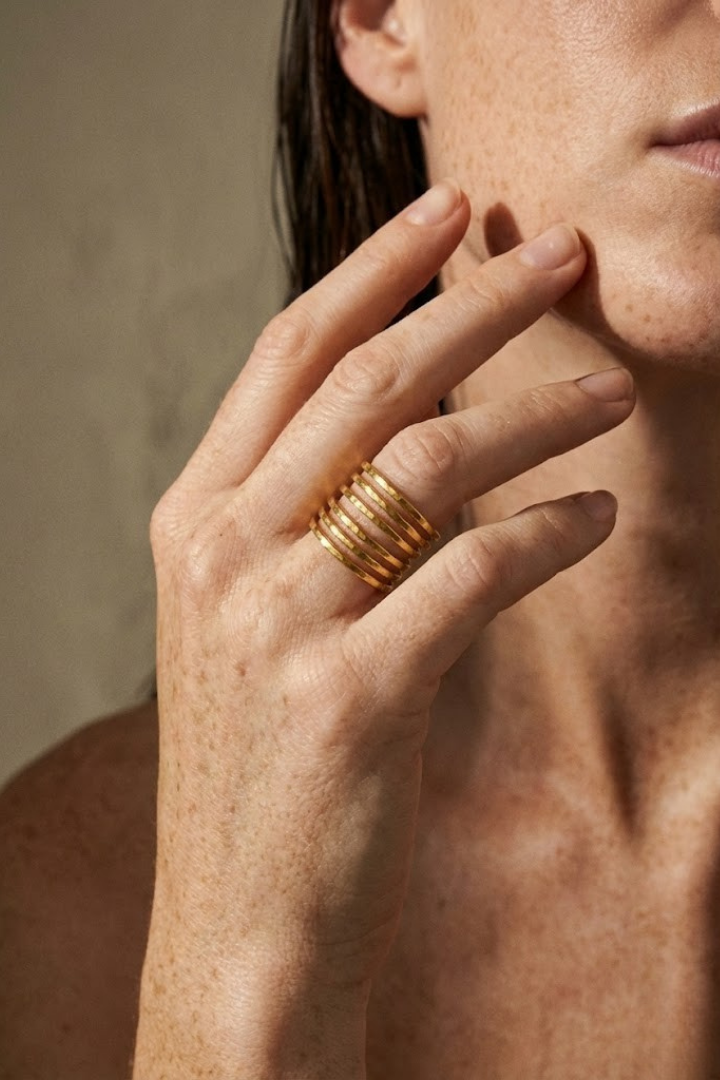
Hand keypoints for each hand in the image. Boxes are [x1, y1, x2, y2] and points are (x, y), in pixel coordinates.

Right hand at [133, 180, 634, 1078]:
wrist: (241, 924)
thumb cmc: (263, 765)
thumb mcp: (252, 623)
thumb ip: (309, 520)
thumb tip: (418, 428)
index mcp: (194, 519)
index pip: (289, 350)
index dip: (375, 267)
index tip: (448, 212)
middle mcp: (226, 551)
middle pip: (370, 377)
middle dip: (476, 300)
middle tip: (559, 255)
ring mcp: (282, 620)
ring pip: (433, 457)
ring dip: (542, 412)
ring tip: (616, 393)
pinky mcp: (353, 694)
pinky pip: (478, 571)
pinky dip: (552, 532)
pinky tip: (598, 519)